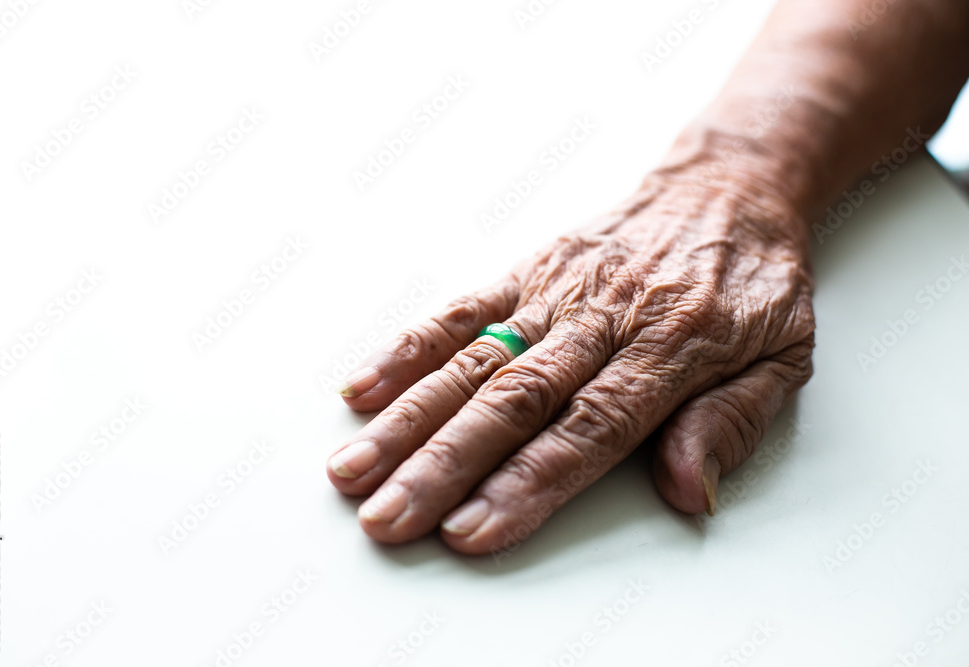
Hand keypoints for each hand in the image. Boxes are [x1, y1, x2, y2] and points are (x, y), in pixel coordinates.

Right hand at [326, 169, 814, 555]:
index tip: (473, 528)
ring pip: (473, 360)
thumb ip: (730, 423)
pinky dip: (409, 347)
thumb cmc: (757, 282)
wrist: (729, 186)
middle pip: (514, 401)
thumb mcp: (784, 356)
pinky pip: (463, 308)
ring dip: (409, 419)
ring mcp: (558, 290)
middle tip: (389, 517)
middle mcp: (602, 318)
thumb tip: (689, 494)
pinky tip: (363, 388)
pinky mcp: (529, 268)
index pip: (589, 428)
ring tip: (354, 470)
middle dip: (445, 464)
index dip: (528, 482)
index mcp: (673, 346)